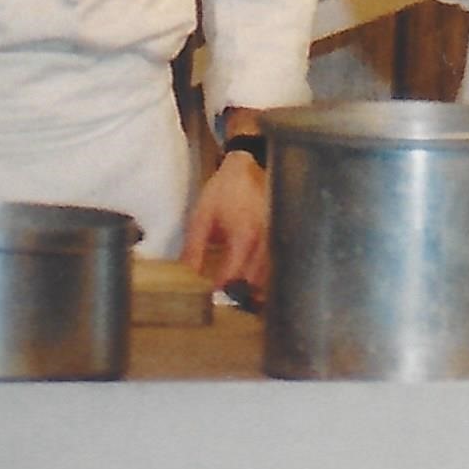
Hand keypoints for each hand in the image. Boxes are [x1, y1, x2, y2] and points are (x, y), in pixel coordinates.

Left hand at [180, 135, 269, 287]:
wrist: (248, 167)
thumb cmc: (224, 190)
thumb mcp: (202, 218)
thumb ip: (194, 250)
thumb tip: (187, 276)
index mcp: (244, 237)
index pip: (233, 279)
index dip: (221, 294)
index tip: (209, 301)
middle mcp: (264, 243)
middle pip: (254, 286)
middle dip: (238, 297)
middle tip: (222, 302)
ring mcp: (276, 242)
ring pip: (268, 281)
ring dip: (252, 291)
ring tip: (235, 295)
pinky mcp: (280, 240)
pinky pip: (274, 269)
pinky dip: (263, 280)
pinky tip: (250, 282)